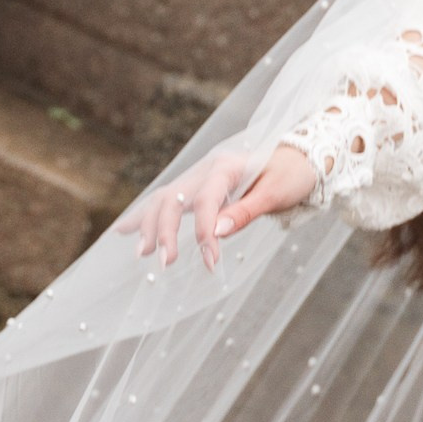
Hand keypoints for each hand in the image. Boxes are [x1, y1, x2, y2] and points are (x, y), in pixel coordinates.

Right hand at [121, 142, 316, 269]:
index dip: (204, 232)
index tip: (210, 261)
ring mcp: (198, 177)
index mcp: (227, 167)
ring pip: (163, 199)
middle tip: (165, 263)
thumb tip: (216, 232)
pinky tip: (124, 230)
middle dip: (165, 231)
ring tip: (142, 254)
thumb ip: (246, 211)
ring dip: (149, 226)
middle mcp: (206, 169)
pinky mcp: (195, 187)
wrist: (298, 158)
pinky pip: (165, 200)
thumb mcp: (277, 193)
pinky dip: (145, 216)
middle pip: (173, 198)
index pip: (206, 200)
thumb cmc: (291, 175)